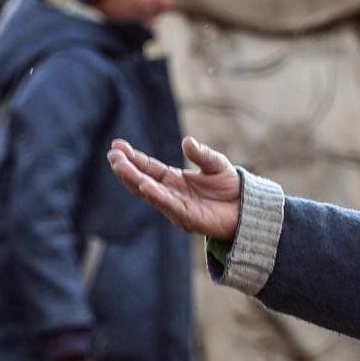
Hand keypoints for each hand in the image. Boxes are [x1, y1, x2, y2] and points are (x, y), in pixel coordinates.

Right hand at [106, 135, 243, 243]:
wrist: (247, 209)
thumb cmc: (229, 187)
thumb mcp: (216, 164)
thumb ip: (202, 154)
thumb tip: (187, 141)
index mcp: (173, 180)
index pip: (148, 167)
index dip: (132, 158)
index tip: (116, 146)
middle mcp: (170, 193)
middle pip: (142, 180)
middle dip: (126, 168)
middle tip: (112, 155)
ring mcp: (175, 207)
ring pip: (150, 193)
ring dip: (134, 180)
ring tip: (120, 166)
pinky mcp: (187, 218)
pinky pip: (168, 205)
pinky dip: (156, 196)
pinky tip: (144, 185)